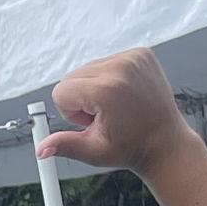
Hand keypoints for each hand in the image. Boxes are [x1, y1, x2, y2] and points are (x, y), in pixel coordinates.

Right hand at [38, 48, 192, 179]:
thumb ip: (64, 145)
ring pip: (87, 69)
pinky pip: (106, 62)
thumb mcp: (93, 151)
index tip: (90, 122)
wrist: (165, 141)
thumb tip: (41, 149)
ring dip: (93, 88)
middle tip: (103, 115)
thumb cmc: (132, 147)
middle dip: (80, 99)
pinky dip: (107, 79)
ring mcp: (133, 57)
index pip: (60, 91)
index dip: (70, 112)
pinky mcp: (141, 54)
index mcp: (107, 90)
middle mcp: (120, 67)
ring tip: (114, 106)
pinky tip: (122, 95)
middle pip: (71, 77)